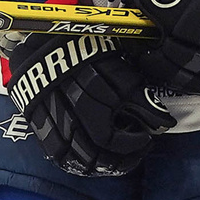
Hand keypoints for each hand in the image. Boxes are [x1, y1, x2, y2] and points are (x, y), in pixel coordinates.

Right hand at [4, 30, 172, 175]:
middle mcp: (71, 98)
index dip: (134, 141)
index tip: (148, 137)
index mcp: (94, 82)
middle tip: (135, 152)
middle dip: (120, 156)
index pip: (113, 131)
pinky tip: (87, 165)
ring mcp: (50, 109)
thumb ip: (139, 94)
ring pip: (74, 152)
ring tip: (115, 163)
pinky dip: (72, 163)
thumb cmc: (88, 48)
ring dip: (98, 165)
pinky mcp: (36, 115)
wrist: (45, 34)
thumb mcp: (119, 62)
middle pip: (96, 144)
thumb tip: (163, 122)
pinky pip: (53, 150)